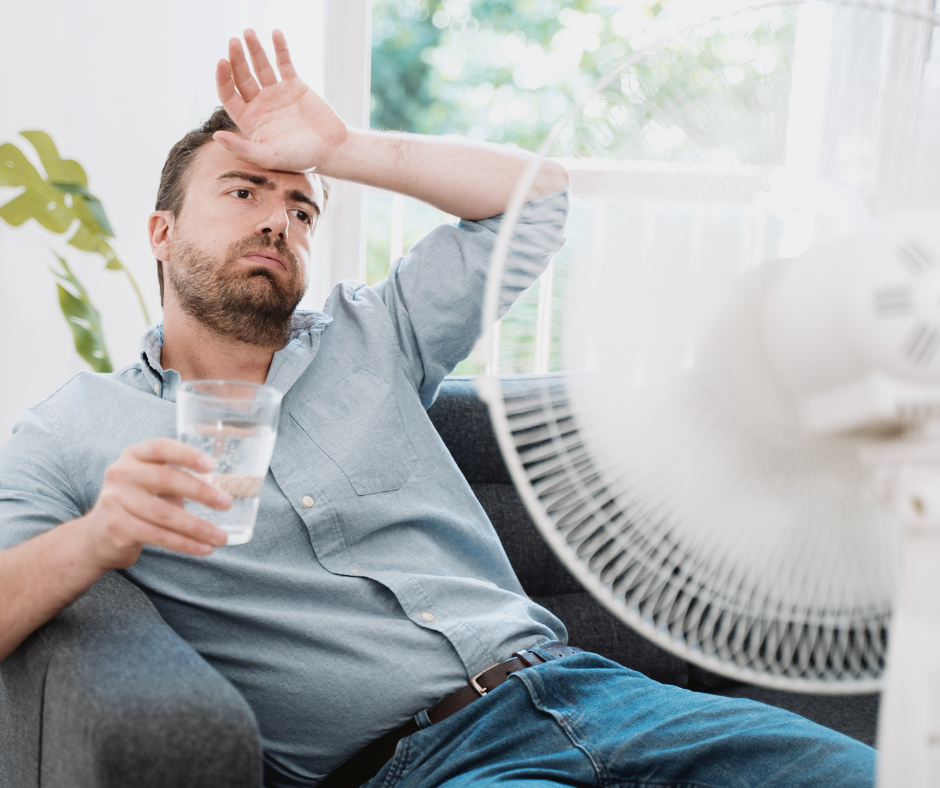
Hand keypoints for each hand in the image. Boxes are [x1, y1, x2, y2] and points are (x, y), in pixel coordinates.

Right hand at [81, 439, 231, 569]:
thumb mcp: (152, 481)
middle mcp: (121, 473)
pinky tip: (204, 548)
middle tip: (227, 504)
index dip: (187, 454)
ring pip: (165, 514)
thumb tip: (230, 484)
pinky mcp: (117, 527)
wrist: (97, 536)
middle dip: (201, 492)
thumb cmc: (138, 502)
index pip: (161, 447)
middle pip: (166, 479)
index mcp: (134, 455)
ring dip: (198, 527)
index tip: (212, 465)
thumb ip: (180, 476)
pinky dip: (186, 544)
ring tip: (222, 537)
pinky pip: (159, 536)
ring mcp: (116, 500)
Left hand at [214, 29, 348, 173]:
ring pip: (261, 66)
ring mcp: (277, 93)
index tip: (222, 62)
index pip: (229, 95)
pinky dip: (280, 48)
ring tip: (248, 33)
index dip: (223, 79)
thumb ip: (242, 149)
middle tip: (234, 43)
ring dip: (254, 49)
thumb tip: (217, 137)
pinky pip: (285, 63)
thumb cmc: (300, 158)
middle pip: (242, 77)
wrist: (332, 150)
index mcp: (249, 120)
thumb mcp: (269, 157)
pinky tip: (275, 33)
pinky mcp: (295, 85)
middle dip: (237, 59)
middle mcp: (260, 104)